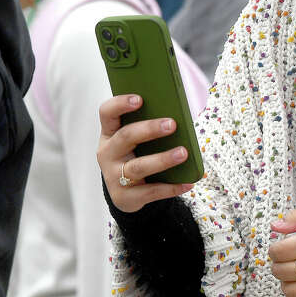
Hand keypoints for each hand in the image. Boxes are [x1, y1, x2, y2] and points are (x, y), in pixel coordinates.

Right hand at [97, 93, 193, 212]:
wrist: (124, 194)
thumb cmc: (134, 157)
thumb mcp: (133, 143)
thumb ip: (146, 130)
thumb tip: (178, 116)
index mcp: (109, 134)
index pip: (107, 113)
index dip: (120, 104)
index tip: (140, 99)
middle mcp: (107, 153)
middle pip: (126, 137)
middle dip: (149, 129)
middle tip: (172, 124)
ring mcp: (114, 176)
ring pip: (138, 166)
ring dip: (163, 159)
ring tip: (183, 153)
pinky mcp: (125, 197)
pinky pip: (150, 191)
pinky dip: (171, 187)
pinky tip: (188, 183)